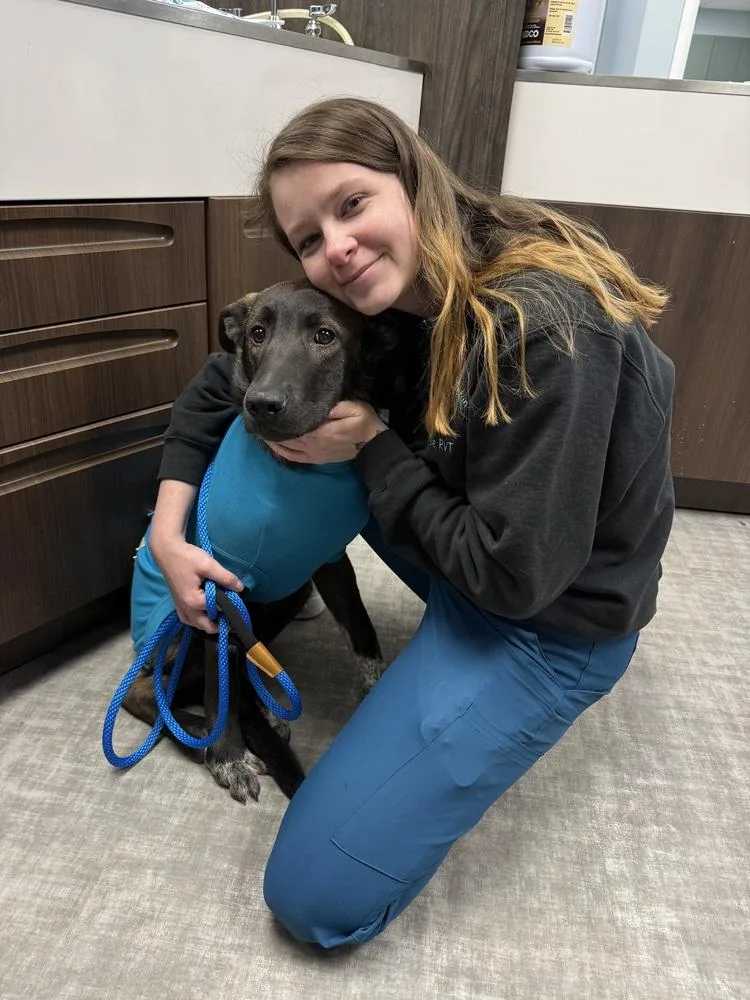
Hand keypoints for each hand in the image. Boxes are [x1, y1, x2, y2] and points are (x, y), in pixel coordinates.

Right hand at [150, 534, 243, 633]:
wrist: (167, 551)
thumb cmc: (187, 557)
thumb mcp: (209, 565)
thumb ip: (225, 578)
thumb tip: (240, 588)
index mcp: (194, 601)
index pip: (218, 610)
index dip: (230, 606)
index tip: (238, 601)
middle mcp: (186, 609)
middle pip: (206, 626)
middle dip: (220, 624)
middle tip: (232, 616)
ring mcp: (180, 607)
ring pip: (196, 625)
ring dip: (208, 624)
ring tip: (220, 615)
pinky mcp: (177, 603)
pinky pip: (188, 619)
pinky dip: (197, 620)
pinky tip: (204, 614)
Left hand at [266, 401, 386, 463]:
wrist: (372, 445)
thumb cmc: (363, 423)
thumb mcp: (353, 408)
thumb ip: (334, 407)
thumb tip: (314, 405)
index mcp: (320, 431)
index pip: (294, 425)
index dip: (279, 420)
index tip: (267, 412)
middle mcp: (313, 444)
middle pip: (287, 437)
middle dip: (272, 429)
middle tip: (258, 419)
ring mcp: (313, 454)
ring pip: (287, 447)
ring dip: (273, 440)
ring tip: (261, 431)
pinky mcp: (316, 459)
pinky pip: (294, 457)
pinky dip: (281, 452)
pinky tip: (273, 445)